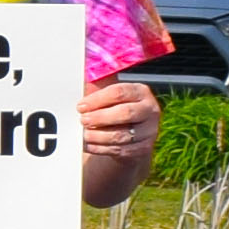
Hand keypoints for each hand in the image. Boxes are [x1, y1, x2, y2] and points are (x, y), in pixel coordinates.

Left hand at [81, 72, 162, 204]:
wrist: (131, 136)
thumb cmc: (114, 109)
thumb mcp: (109, 96)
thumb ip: (97, 88)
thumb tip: (78, 78)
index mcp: (141, 91)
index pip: (119, 92)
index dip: (97, 99)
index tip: (81, 106)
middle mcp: (150, 110)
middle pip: (125, 113)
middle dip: (100, 117)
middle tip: (83, 120)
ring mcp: (149, 131)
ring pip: (123, 135)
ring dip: (99, 136)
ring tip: (84, 134)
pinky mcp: (143, 149)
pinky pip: (121, 150)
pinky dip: (102, 149)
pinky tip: (89, 145)